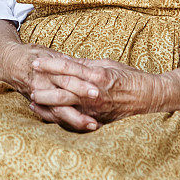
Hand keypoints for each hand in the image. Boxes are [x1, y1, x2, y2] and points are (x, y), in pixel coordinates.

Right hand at [0, 42, 100, 131]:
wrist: (9, 62)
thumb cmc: (31, 54)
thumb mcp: (49, 52)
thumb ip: (66, 61)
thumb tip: (84, 65)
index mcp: (48, 69)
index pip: (68, 77)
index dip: (82, 85)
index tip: (97, 91)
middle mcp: (43, 84)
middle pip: (64, 96)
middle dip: (81, 105)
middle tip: (99, 112)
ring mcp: (40, 96)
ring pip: (58, 111)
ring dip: (76, 119)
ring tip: (93, 125)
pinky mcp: (37, 104)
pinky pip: (51, 116)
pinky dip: (65, 123)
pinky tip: (79, 127)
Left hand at [28, 55, 159, 125]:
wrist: (149, 97)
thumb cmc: (130, 78)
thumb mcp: (108, 65)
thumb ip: (87, 65)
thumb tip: (67, 61)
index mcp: (98, 75)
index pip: (69, 68)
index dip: (51, 65)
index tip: (37, 61)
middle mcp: (95, 93)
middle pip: (63, 90)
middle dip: (45, 86)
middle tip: (30, 82)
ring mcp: (95, 108)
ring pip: (66, 106)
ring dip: (48, 104)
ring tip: (33, 100)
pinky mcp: (97, 118)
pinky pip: (74, 118)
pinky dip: (59, 116)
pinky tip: (48, 114)